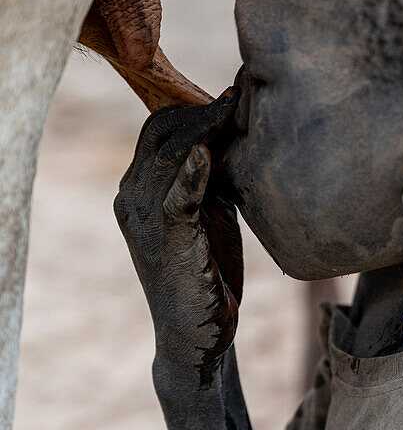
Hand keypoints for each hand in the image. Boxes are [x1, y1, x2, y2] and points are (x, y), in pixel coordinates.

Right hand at [114, 89, 242, 388]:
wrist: (197, 336)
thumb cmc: (209, 269)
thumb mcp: (210, 209)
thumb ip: (214, 172)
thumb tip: (243, 126)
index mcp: (137, 186)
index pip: (159, 127)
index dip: (196, 106)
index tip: (235, 93)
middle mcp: (131, 197)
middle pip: (164, 133)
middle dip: (204, 110)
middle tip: (244, 94)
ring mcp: (144, 220)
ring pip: (172, 156)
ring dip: (208, 129)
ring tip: (239, 108)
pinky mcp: (167, 243)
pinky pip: (178, 199)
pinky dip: (193, 174)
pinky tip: (210, 153)